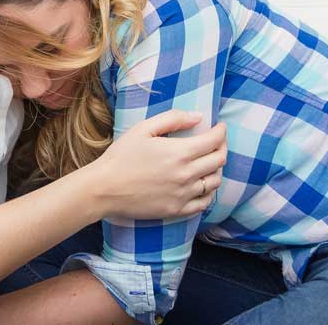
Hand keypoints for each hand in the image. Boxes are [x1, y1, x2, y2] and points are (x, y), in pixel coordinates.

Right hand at [85, 110, 227, 219]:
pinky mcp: (177, 210)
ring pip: (215, 182)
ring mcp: (183, 195)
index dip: (221, 131)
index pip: (214, 141)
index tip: (220, 126)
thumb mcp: (143, 129)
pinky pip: (204, 203)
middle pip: (218, 160)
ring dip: (217, 169)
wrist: (104, 189)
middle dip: (222, 147)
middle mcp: (186, 175)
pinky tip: (203, 185)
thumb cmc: (121, 156)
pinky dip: (209, 192)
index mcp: (179, 153)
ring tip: (211, 162)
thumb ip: (172, 119)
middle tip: (218, 141)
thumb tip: (198, 117)